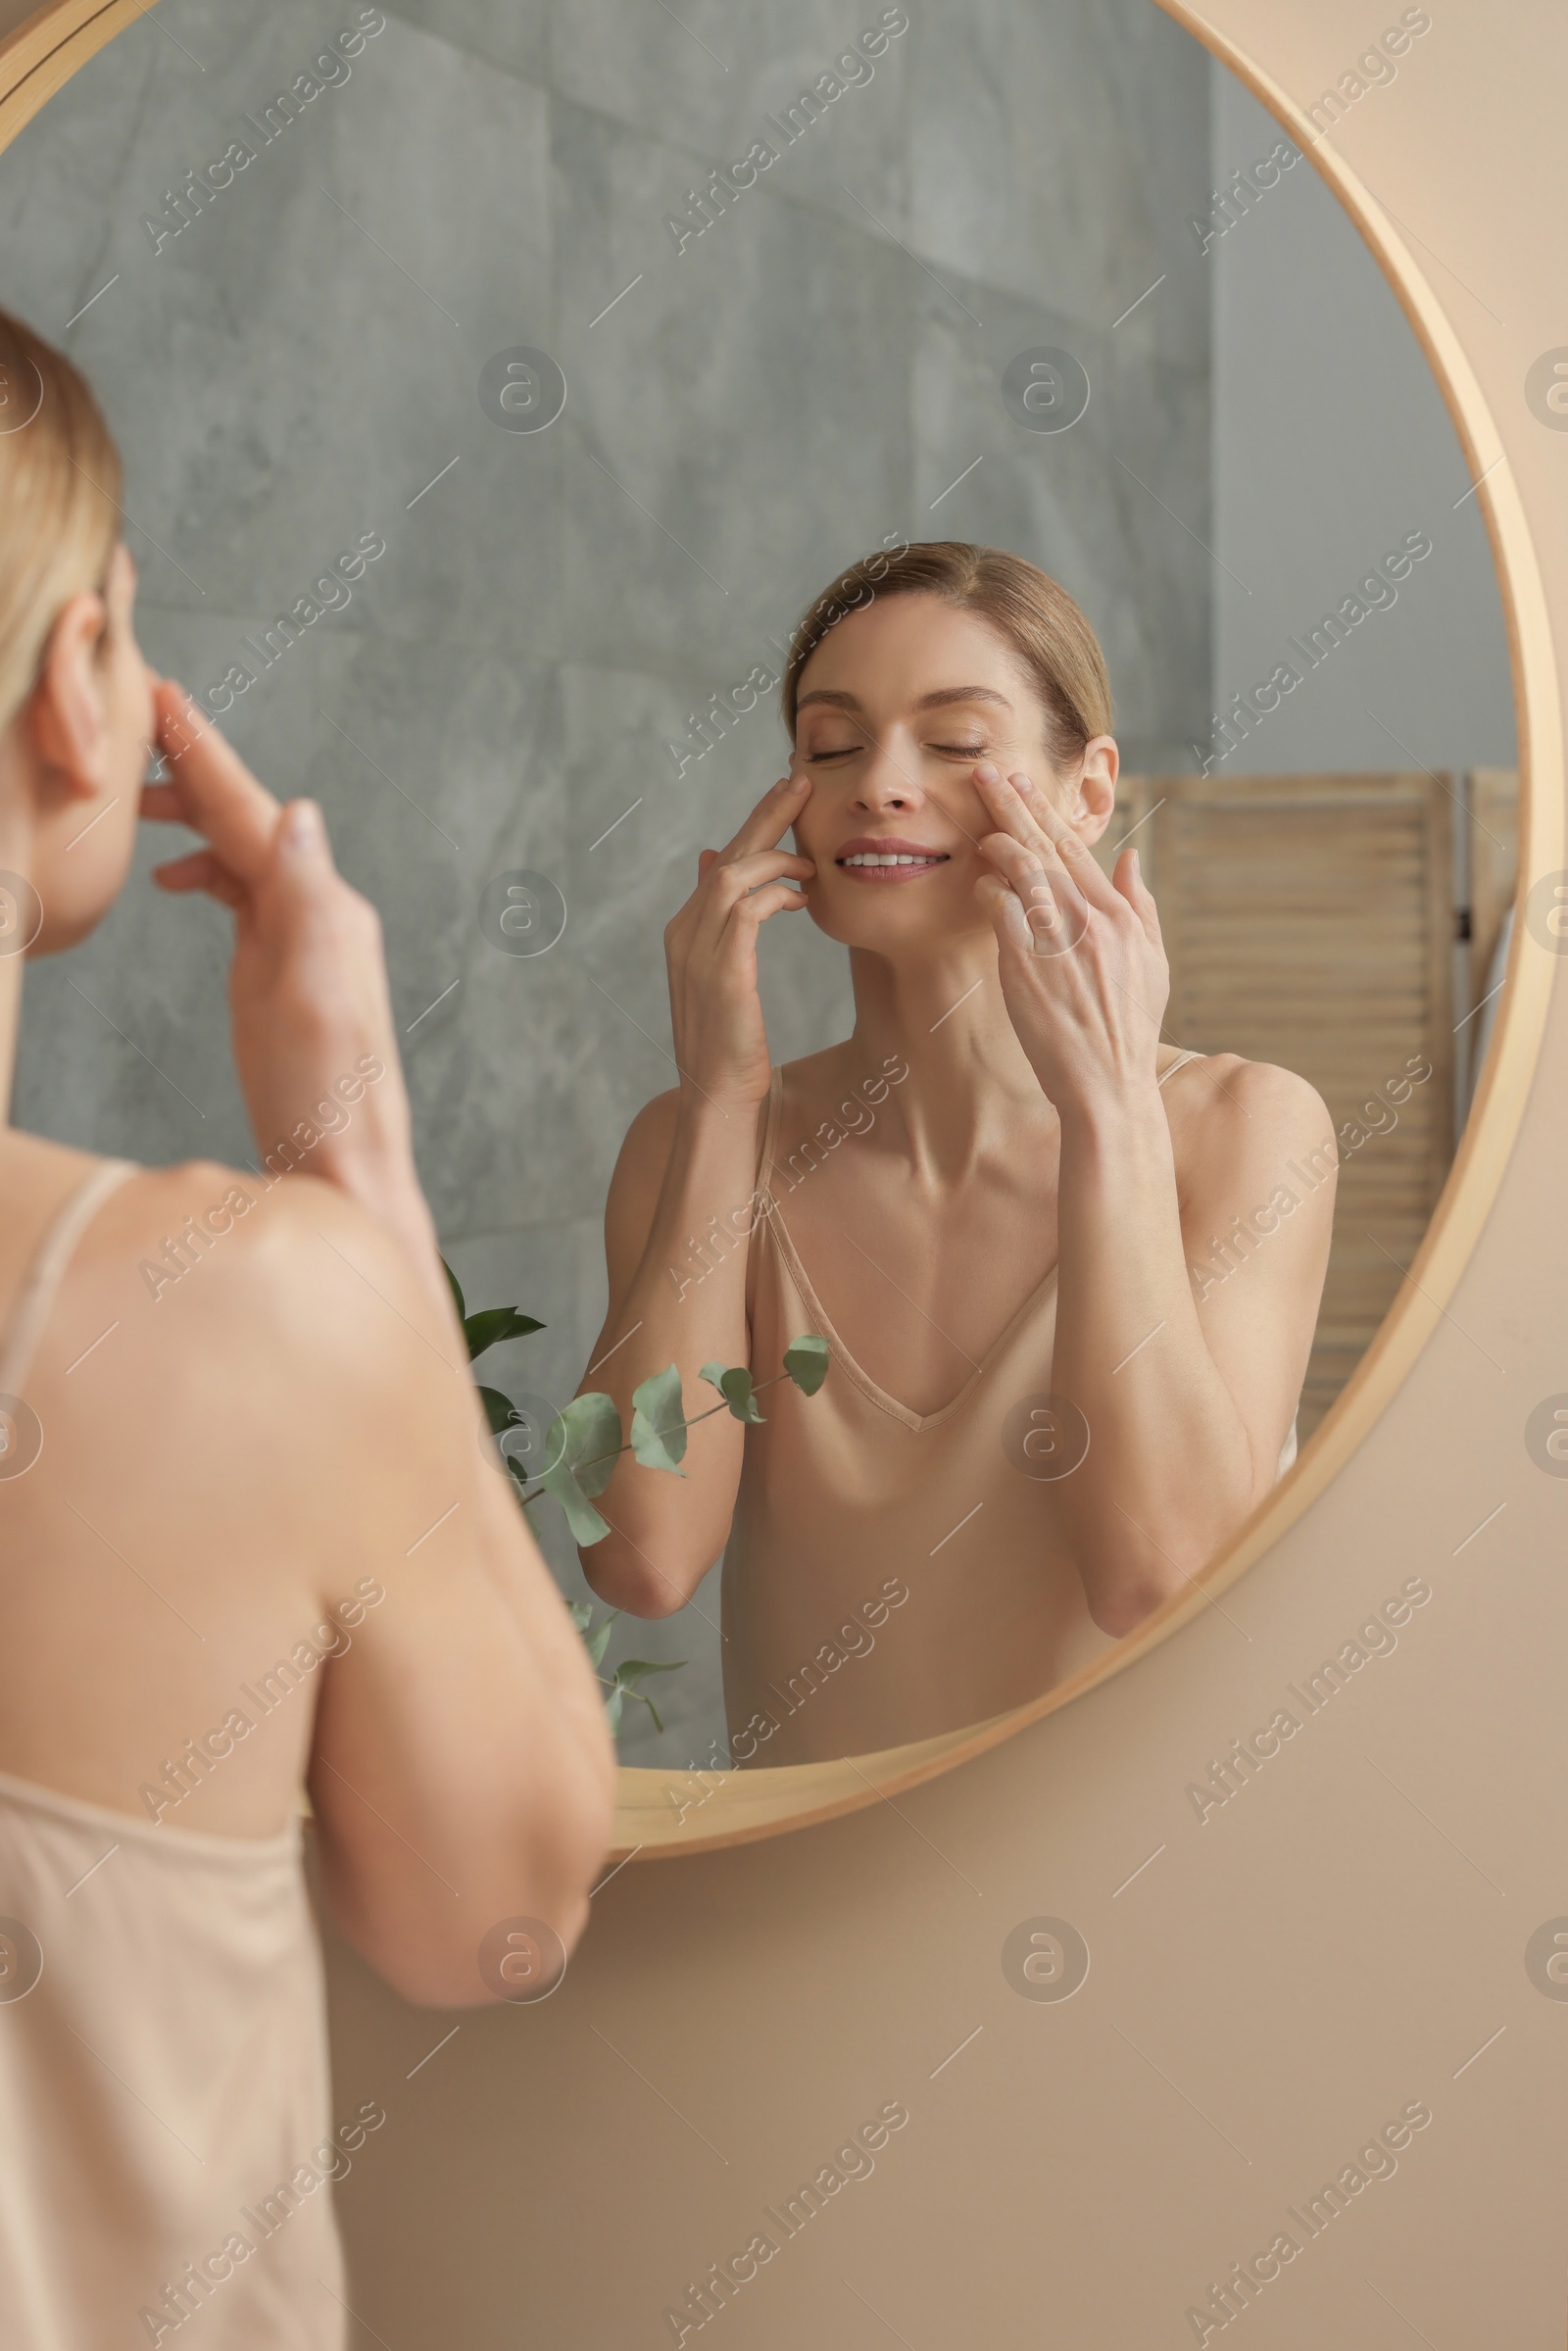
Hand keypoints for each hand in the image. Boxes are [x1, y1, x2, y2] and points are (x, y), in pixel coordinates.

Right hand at [143, 682, 434, 1262]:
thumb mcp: (313, 998)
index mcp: (324, 907)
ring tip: (134, 793)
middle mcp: (319, 911)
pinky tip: (169, 877)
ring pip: (239, 851)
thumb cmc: (327, 1098)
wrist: (338, 1169)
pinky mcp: (277, 968)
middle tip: (132, 723)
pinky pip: (239, 894)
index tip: (164, 698)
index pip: (254, 812)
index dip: (205, 755)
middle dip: (192, 769)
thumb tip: (298, 813)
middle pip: (245, 819)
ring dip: (191, 815)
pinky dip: (203, 869)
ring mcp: (298, 939)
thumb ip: (309, 903)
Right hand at [662, 767, 814, 1113]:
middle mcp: (684, 932)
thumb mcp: (724, 971)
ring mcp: (698, 950)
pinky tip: (802, 895)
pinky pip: (747, 910)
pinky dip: (776, 894)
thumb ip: (722, 919)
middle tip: (799, 780)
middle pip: (726, 856)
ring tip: (810, 847)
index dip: (754, 825)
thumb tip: (713, 861)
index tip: (785, 795)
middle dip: (765, 815)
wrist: (717, 1095)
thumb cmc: (731, 1041)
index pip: (721, 862)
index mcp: (684, 929)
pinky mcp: (722, 970)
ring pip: (734, 875)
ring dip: (775, 854)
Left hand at [971, 763, 1168, 1117]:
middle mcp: (1091, 921)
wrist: (1106, 1082)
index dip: (1047, 813)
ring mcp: (1059, 941)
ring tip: (980, 831)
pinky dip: (987, 891)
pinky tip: (980, 884)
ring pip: (1021, 871)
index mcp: (1120, 916)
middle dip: (1013, 805)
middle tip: (987, 775)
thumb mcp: (1152, 963)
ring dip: (996, 845)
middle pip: (1046, 847)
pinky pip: (1001, 911)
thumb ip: (1141, 905)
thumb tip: (1131, 858)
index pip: (1077, 849)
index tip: (1024, 786)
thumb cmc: (1127, 1029)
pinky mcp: (1028, 964)